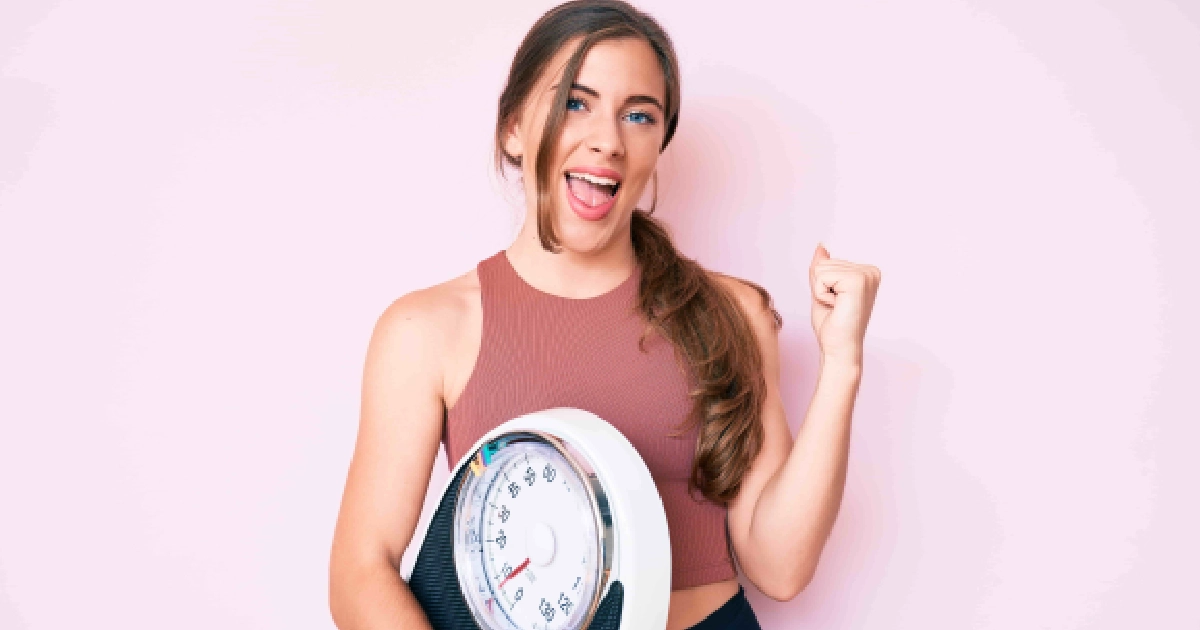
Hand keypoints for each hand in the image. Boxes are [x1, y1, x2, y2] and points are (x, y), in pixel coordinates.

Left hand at [808, 242, 880, 366]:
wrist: (839, 349)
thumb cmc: (833, 326)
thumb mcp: (822, 290)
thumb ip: (822, 268)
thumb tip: (821, 247)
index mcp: (866, 272)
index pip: (828, 261)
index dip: (823, 283)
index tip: (837, 301)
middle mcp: (870, 271)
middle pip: (824, 262)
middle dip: (821, 287)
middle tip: (835, 306)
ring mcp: (866, 275)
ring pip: (821, 268)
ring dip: (821, 291)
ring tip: (837, 307)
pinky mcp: (858, 281)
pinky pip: (821, 276)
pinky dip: (821, 294)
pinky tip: (836, 307)